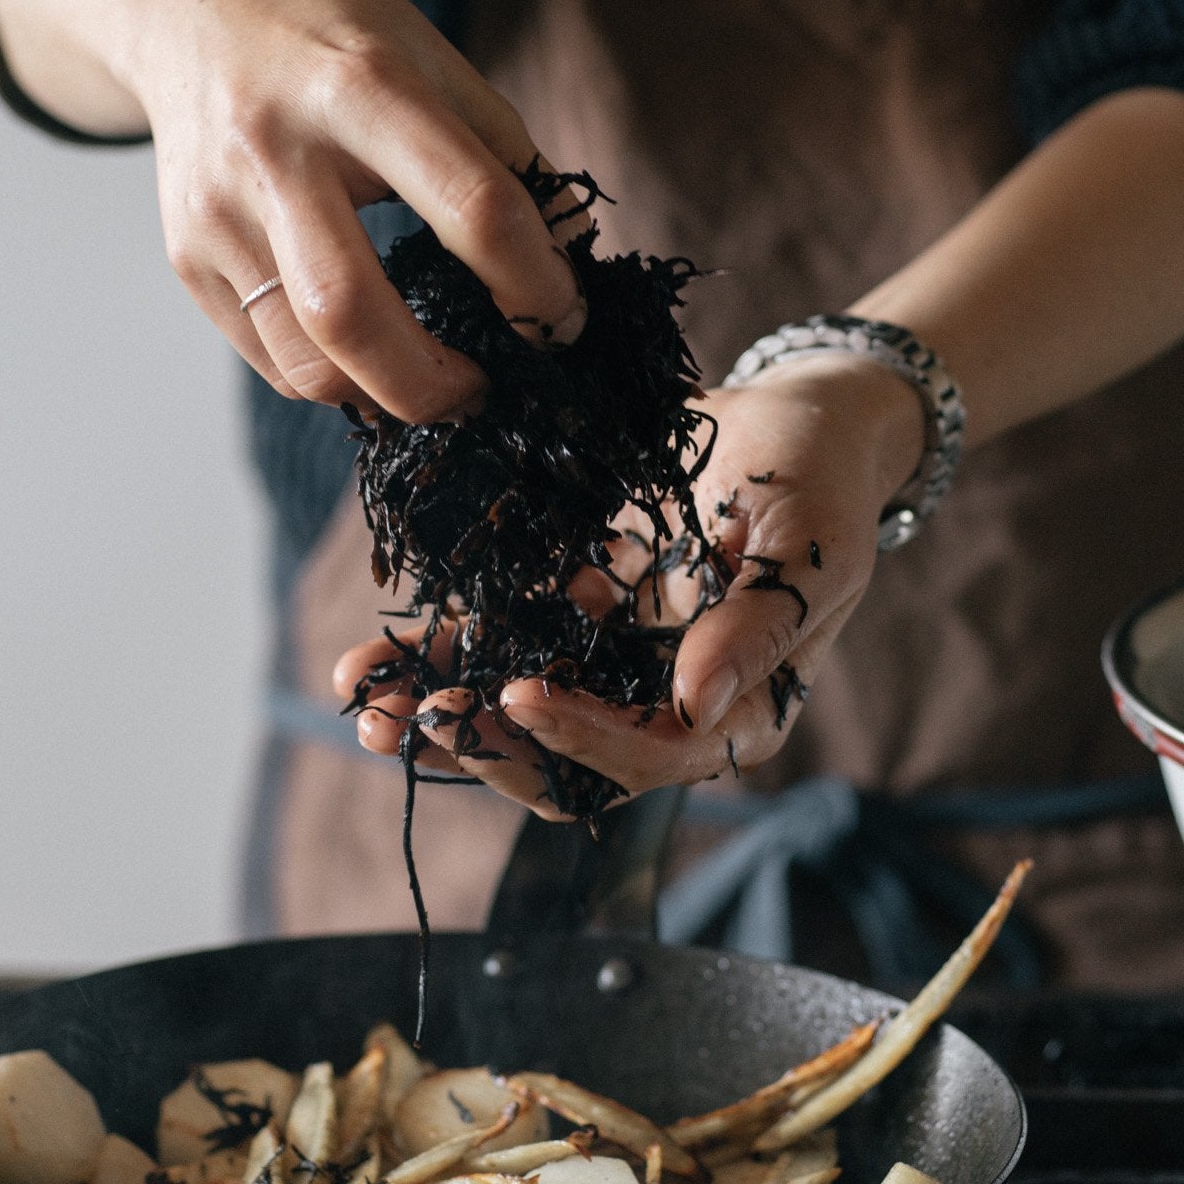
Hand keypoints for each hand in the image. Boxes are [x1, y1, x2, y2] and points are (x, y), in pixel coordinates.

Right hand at [0, 0, 583, 421]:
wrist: (191, 4)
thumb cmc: (335, 37)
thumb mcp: (434, 60)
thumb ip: (507, 157)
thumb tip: (570, 259)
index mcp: (362, 86)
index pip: (471, 207)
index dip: (533, 284)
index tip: (562, 320)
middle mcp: (277, 151)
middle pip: (352, 313)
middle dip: (436, 384)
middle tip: (485, 391)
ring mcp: (220, 212)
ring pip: (303, 359)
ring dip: (382, 397)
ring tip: (432, 383)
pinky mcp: (189, 257)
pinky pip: (271, 359)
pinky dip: (334, 378)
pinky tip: (369, 357)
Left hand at [332, 353, 924, 816]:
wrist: (800, 420)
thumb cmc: (820, 480)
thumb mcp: (806, 548)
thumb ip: (755, 630)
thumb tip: (694, 705)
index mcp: (738, 712)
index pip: (651, 753)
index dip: (582, 736)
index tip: (518, 694)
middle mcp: (669, 709)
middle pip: (568, 762)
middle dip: (482, 745)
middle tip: (403, 720)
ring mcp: (617, 669)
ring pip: (520, 718)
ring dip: (442, 710)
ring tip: (364, 695)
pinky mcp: (578, 621)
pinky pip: (505, 651)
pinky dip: (445, 653)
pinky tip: (375, 651)